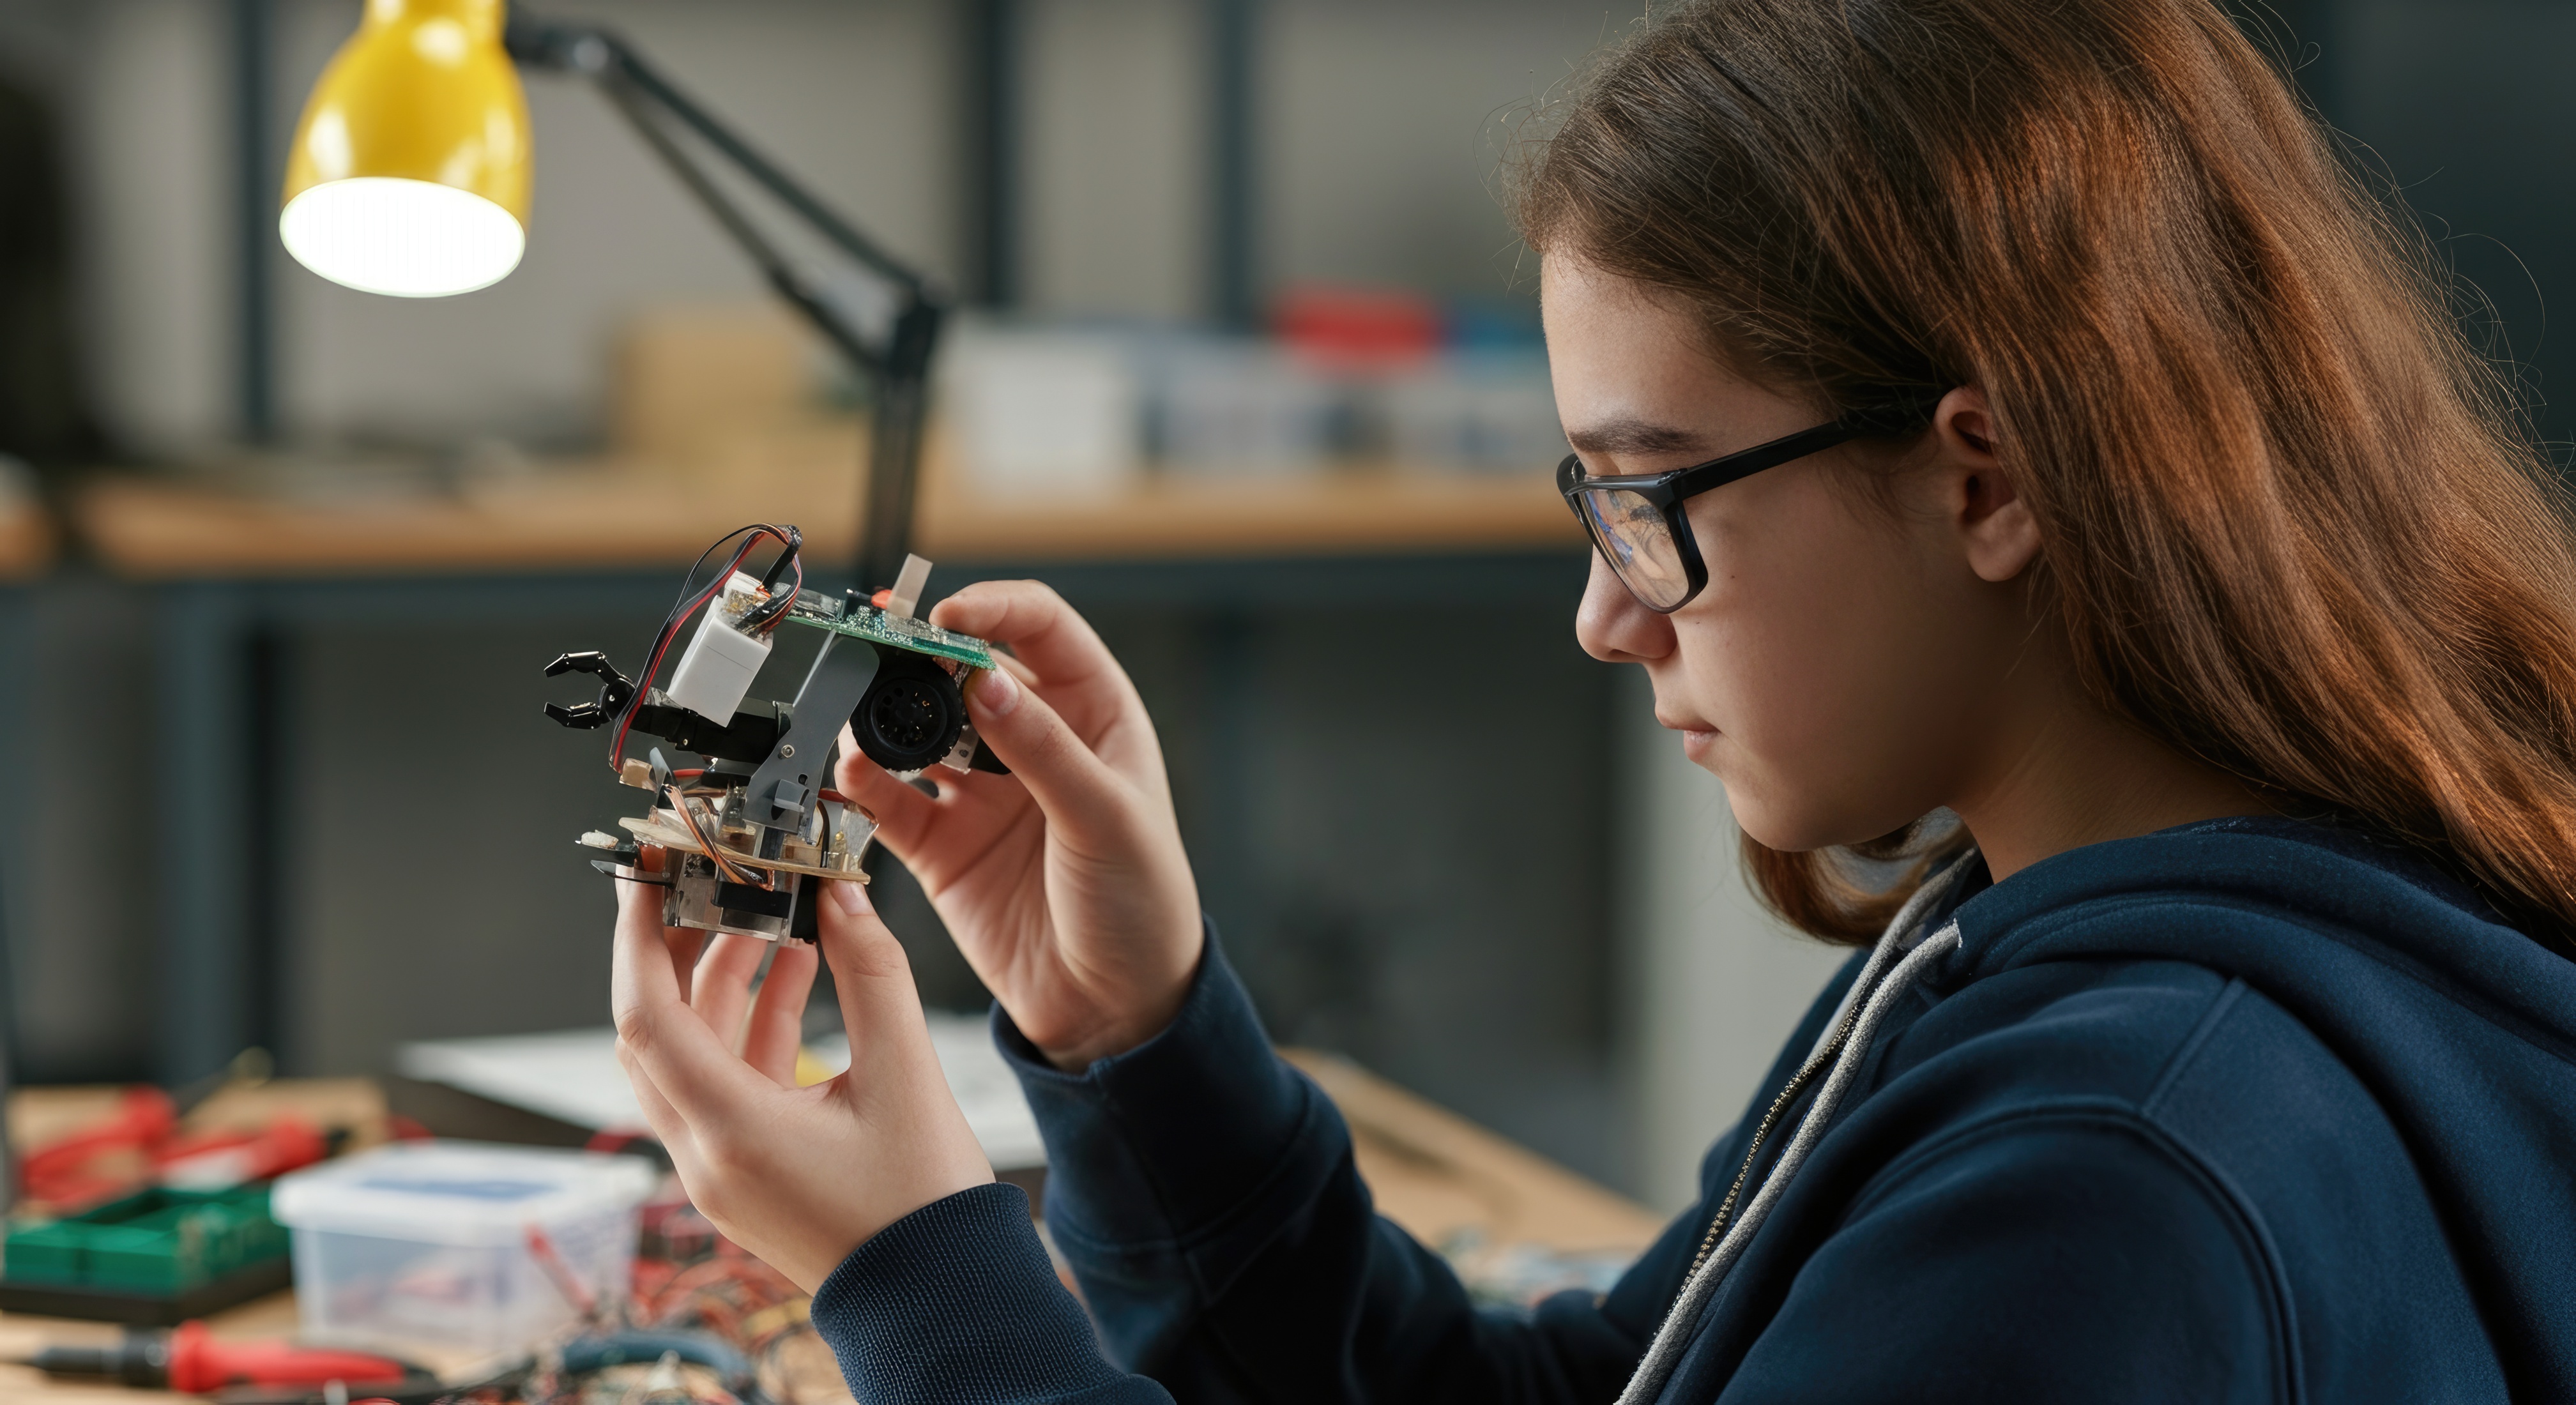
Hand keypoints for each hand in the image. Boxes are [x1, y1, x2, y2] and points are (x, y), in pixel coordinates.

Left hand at [609, 855, 991, 1291]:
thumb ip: (872, 972)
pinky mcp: (746, 1175)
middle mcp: (706, 1157)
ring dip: (720, 985)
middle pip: (655, 1034)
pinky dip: (749, 1027)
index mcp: (731, 1133)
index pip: (645, 1016)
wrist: (941, 1296)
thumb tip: (841, 896)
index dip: (639, 937)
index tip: (650, 876)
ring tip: (773, 920)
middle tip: (712, 887)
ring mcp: (721, 1171)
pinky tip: (795, 977)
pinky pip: (724, 1086)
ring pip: (690, 1057)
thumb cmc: (925, 1204)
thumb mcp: (906, 1072)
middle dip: (679, 952)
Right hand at [836, 581, 1203, 1069]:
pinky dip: (864, 783)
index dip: (992, 609)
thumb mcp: (1106, 818)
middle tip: (873, 651)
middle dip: (917, 657)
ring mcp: (982, 792)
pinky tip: (851, 772)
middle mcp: (1032, 743)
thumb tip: (985, 682)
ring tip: (853, 711)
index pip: (1040, 629)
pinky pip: (890, 800)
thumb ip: (1044, 750)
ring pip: (916, 730)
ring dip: (882, 717)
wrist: (1115, 1008)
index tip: (946, 616)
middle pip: (962, 672)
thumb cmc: (1143, 904)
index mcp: (1093, 716)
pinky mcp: (942, 845)